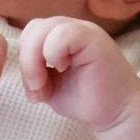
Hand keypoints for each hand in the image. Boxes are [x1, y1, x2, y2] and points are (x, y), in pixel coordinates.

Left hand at [19, 14, 139, 129]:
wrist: (116, 111)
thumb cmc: (86, 98)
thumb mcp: (50, 87)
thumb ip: (33, 73)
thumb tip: (23, 71)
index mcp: (59, 37)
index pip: (29, 35)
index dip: (24, 61)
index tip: (34, 90)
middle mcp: (71, 28)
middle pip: (32, 29)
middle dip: (26, 62)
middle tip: (36, 88)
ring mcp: (83, 30)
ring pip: (43, 29)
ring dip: (35, 60)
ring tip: (45, 84)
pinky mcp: (93, 38)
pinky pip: (61, 34)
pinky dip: (53, 53)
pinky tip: (63, 69)